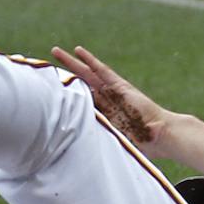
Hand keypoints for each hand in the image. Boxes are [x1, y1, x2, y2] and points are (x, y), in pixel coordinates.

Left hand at [49, 45, 178, 157]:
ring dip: (71, 62)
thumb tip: (67, 151)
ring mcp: (112, 91)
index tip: (45, 89)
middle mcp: (104, 100)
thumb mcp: (108, 142)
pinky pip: (102, 70)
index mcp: (101, 113)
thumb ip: (92, 140)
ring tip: (55, 51)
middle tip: (44, 65)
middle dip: (62, 73)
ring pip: (86, 73)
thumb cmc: (138, 144)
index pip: (77, 100)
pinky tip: (78, 51)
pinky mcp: (120, 86)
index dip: (62, 94)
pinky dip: (90, 60)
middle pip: (78, 83)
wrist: (158, 136)